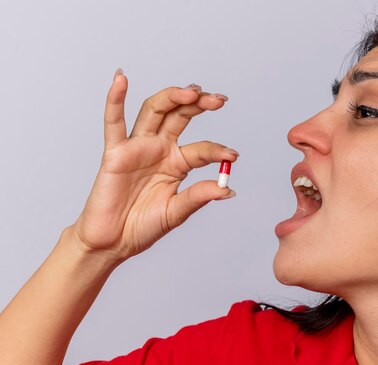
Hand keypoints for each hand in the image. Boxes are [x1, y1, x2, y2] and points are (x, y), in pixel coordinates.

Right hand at [70, 71, 237, 261]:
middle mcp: (159, 150)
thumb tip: (227, 189)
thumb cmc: (142, 227)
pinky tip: (121, 78)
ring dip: (173, 97)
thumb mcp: (176, 212)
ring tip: (193, 91)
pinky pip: (113, 122)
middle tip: (218, 100)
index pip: (201, 149)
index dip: (217, 150)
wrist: (113, 242)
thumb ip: (198, 197)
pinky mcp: (115, 153)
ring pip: (155, 111)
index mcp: (176, 163)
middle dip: (199, 105)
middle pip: (180, 116)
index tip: (233, 155)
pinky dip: (115, 99)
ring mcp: (137, 148)